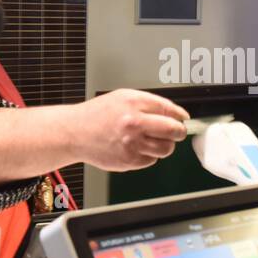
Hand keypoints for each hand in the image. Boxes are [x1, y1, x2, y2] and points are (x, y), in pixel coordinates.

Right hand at [72, 89, 188, 170]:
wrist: (74, 132)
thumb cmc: (97, 115)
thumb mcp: (123, 97)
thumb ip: (149, 103)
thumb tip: (174, 114)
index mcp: (134, 103)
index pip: (169, 110)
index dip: (180, 116)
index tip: (183, 118)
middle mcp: (134, 123)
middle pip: (173, 130)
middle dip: (179, 132)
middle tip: (177, 132)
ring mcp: (132, 143)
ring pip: (166, 148)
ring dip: (165, 145)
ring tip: (154, 140)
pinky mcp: (129, 160)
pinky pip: (151, 160)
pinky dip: (149, 155)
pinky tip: (137, 148)